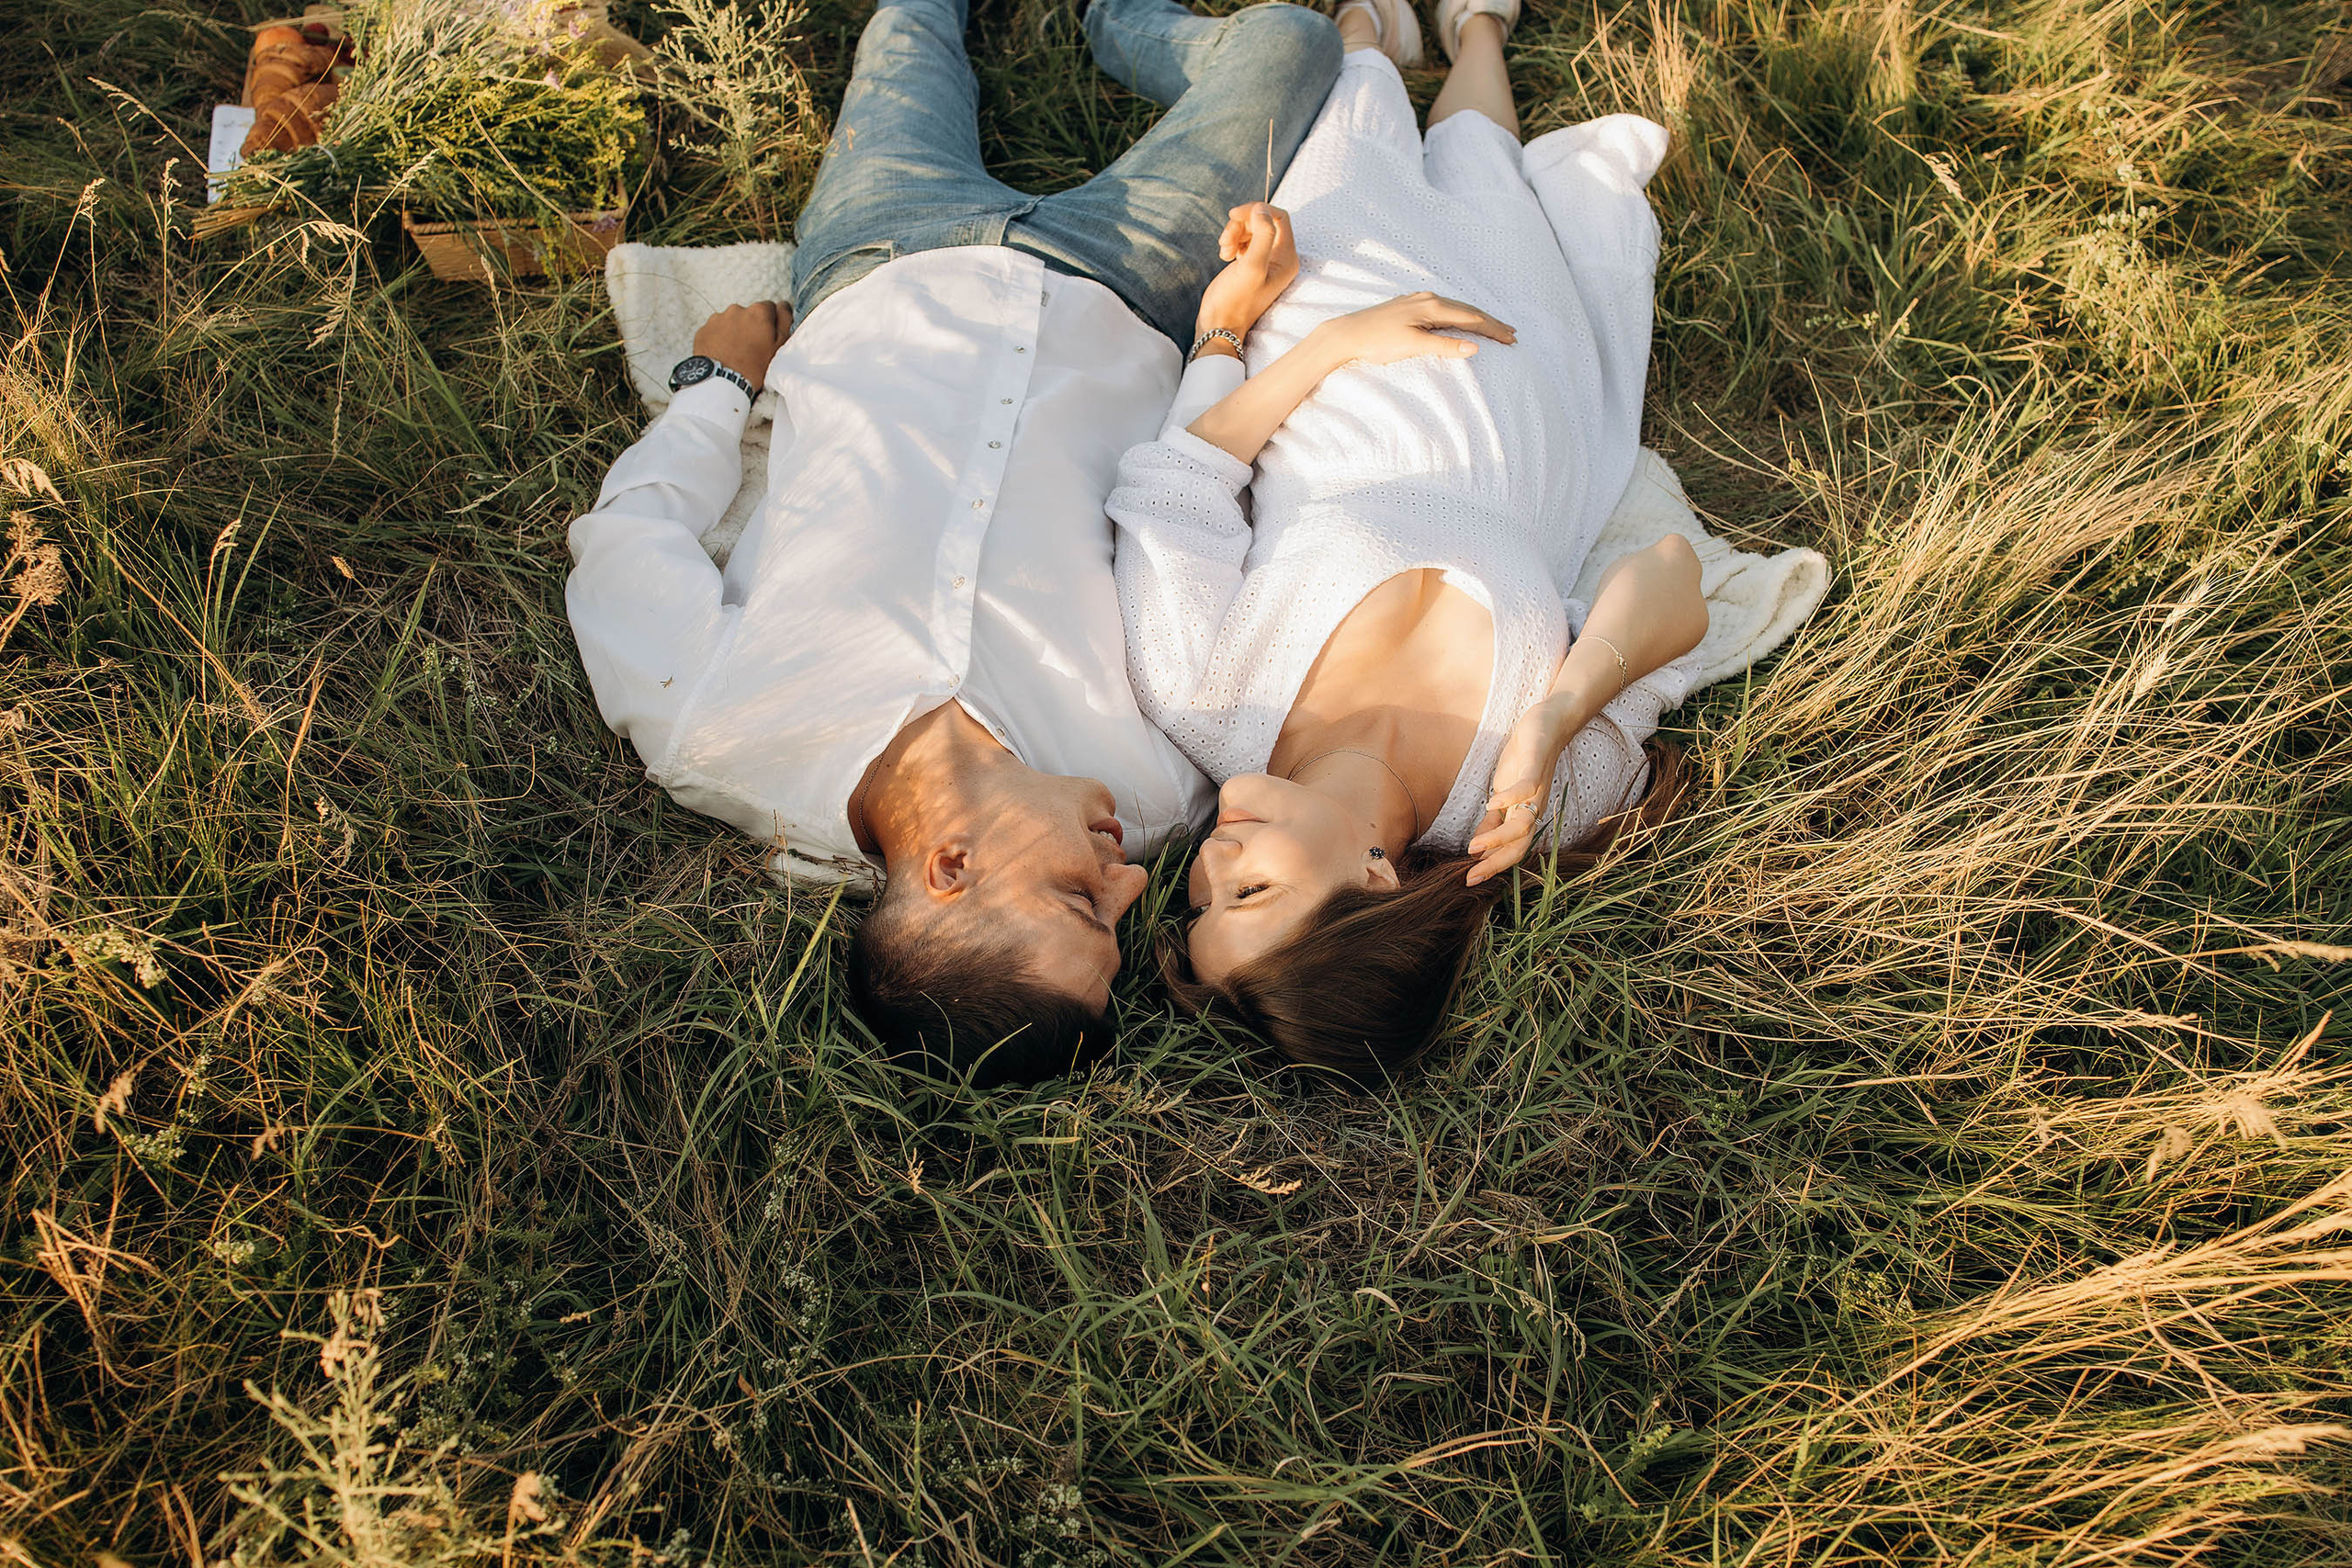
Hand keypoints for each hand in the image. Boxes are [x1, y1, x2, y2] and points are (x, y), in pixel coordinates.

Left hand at [691, 301, 790, 391]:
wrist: (721, 380)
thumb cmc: (752, 367)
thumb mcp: (778, 346)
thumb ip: (784, 321)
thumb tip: (784, 306)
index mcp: (758, 312)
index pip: (770, 308)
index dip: (770, 323)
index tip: (768, 336)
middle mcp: (737, 310)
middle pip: (748, 314)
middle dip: (751, 327)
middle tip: (752, 348)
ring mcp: (718, 319)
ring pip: (730, 322)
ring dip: (734, 332)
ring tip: (736, 353)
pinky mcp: (704, 329)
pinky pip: (715, 331)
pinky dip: (719, 339)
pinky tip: (723, 354)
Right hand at [1195, 204, 1297, 341]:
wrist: (1219, 324)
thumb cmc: (1235, 301)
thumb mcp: (1251, 267)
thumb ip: (1262, 235)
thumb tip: (1261, 209)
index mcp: (1287, 258)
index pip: (1279, 217)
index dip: (1257, 210)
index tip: (1235, 215)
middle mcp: (1280, 258)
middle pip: (1262, 220)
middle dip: (1241, 224)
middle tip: (1225, 240)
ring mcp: (1264, 260)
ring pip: (1250, 228)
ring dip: (1233, 232)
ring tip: (1223, 250)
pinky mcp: (1249, 262)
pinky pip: (1243, 239)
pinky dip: (1231, 241)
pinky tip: (1224, 254)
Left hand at [1313, 291, 1515, 369]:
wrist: (1346, 334)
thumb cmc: (1377, 342)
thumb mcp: (1413, 346)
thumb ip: (1444, 346)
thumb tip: (1474, 347)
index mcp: (1433, 307)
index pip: (1473, 318)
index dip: (1494, 329)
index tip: (1511, 340)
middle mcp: (1429, 298)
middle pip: (1469, 309)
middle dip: (1491, 322)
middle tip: (1511, 334)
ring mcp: (1419, 299)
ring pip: (1457, 307)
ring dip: (1477, 318)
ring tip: (1493, 327)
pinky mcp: (1410, 305)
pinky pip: (1444, 308)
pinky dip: (1460, 315)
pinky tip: (1461, 319)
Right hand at [1465, 695, 1570, 884]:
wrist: (1548, 725)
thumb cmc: (1523, 760)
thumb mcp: (1502, 793)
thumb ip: (1493, 820)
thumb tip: (1478, 846)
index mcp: (1523, 815)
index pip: (1510, 850)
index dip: (1492, 866)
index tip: (1469, 880)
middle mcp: (1532, 809)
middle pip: (1519, 846)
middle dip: (1495, 863)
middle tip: (1471, 876)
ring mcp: (1535, 791)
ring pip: (1522, 824)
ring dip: (1497, 838)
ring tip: (1474, 846)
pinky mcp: (1534, 768)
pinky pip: (1524, 788)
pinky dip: (1508, 798)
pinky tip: (1490, 803)